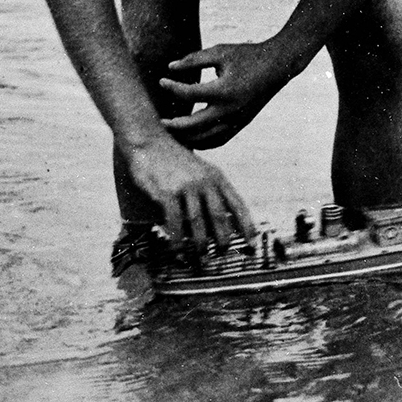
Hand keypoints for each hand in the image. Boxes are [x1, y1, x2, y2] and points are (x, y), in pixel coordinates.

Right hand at [122, 136, 256, 244]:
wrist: (149, 142)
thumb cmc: (175, 162)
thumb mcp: (200, 172)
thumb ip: (212, 192)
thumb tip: (221, 223)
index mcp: (217, 178)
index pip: (237, 205)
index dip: (247, 226)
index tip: (252, 244)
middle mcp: (205, 182)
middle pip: (220, 217)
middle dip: (223, 240)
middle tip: (222, 256)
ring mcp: (186, 187)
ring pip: (197, 222)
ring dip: (200, 244)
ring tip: (201, 259)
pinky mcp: (167, 192)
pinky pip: (175, 221)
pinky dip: (177, 239)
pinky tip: (177, 251)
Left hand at [159, 41, 295, 148]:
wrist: (278, 66)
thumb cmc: (247, 55)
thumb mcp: (220, 52)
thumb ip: (193, 59)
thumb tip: (170, 68)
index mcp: (223, 90)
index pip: (189, 94)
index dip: (171, 87)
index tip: (161, 81)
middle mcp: (230, 110)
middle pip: (193, 125)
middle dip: (173, 124)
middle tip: (158, 120)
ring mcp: (237, 120)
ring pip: (205, 138)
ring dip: (186, 137)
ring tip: (172, 132)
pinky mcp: (241, 124)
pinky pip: (219, 140)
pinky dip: (203, 142)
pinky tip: (191, 137)